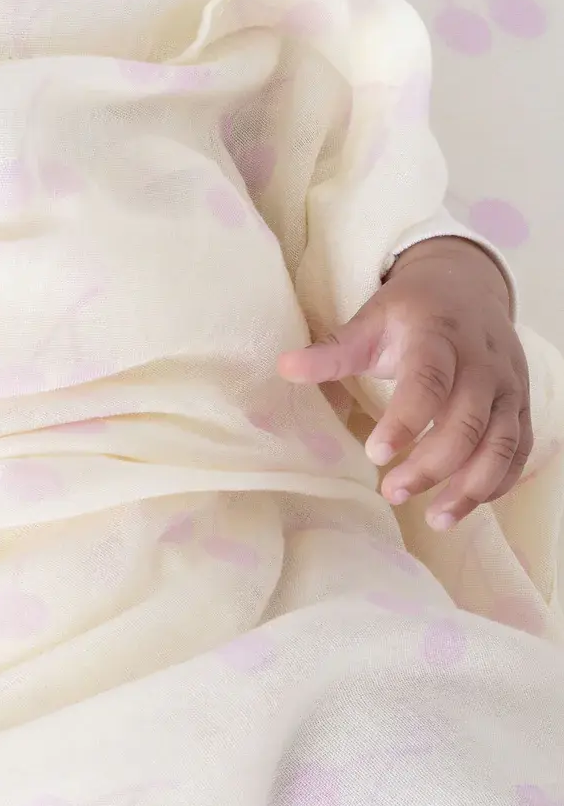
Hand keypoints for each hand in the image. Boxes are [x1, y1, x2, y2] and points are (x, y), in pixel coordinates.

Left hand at [277, 237, 529, 529]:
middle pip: (466, 422)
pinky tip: (464, 503)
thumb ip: (332, 351)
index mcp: (438, 336)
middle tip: (392, 492)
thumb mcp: (369, 321)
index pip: (427, 381)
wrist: (466, 287)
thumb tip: (283, 368)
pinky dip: (497, 483)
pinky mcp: (521, 407)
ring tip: (435, 518)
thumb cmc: (410, 312)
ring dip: (470, 486)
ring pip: (500, 444)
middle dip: (432, 465)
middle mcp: (482, 363)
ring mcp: (507, 387)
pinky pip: (518, 452)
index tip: (375, 454)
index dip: (404, 420)